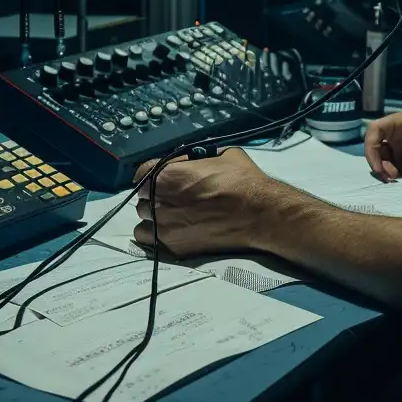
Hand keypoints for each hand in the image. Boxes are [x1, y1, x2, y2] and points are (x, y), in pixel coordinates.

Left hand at [133, 147, 292, 260]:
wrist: (259, 215)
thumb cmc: (241, 180)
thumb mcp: (217, 154)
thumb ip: (193, 158)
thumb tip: (187, 161)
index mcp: (167, 175)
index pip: (142, 172)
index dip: (153, 173)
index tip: (164, 176)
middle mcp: (161, 202)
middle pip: (143, 197)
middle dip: (155, 195)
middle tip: (173, 196)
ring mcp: (166, 227)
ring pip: (143, 219)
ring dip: (154, 215)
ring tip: (172, 214)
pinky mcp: (175, 247)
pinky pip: (148, 240)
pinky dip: (154, 235)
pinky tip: (169, 230)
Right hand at [364, 112, 401, 186]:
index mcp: (399, 123)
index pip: (374, 130)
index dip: (371, 148)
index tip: (379, 167)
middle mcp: (396, 135)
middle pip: (375, 147)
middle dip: (378, 163)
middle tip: (390, 177)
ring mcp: (401, 148)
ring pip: (383, 159)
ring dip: (386, 171)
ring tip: (397, 179)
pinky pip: (395, 168)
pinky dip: (395, 176)